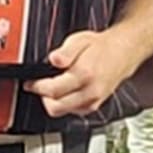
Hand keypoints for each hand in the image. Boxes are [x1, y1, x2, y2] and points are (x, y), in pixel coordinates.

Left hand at [25, 28, 143, 117]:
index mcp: (84, 74)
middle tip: (38, 86)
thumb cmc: (101, 47)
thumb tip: (53, 59)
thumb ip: (65, 52)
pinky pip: (72, 111)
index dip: (37, 87)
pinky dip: (64, 104)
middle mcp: (90, 91)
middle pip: (55, 107)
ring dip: (53, 102)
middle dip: (43, 97)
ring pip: (63, 111)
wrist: (122, 53)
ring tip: (53, 86)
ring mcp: (93, 101)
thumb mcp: (80, 40)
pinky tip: (65, 91)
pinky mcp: (94, 106)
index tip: (30, 83)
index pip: (53, 90)